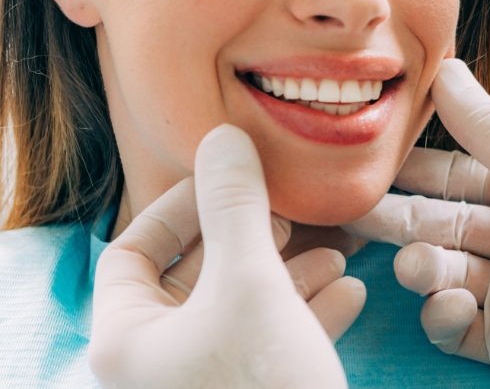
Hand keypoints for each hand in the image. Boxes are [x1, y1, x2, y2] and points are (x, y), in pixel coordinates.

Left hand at [90, 124, 365, 387]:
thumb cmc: (264, 387)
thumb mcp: (252, 283)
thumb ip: (236, 207)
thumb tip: (224, 138)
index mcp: (126, 341)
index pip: (132, 252)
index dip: (182, 207)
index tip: (235, 180)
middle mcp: (156, 366)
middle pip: (195, 278)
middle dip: (254, 238)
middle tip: (291, 213)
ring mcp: (206, 385)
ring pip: (241, 310)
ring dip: (291, 273)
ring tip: (337, 251)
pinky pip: (271, 345)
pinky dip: (307, 314)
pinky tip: (350, 292)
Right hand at [348, 59, 489, 388]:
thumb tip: (445, 69)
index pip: (458, 175)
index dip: (415, 169)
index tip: (370, 159)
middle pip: (440, 224)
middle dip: (398, 219)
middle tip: (353, 213)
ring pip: (441, 274)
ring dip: (421, 268)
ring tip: (418, 266)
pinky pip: (453, 325)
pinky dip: (442, 314)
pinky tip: (450, 305)